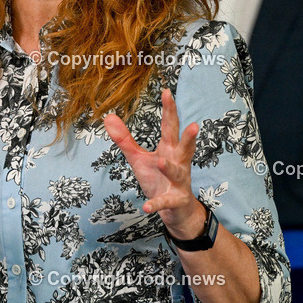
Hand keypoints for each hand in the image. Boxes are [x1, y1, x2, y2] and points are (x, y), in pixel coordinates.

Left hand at [103, 88, 205, 239]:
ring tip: (161, 162)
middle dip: (188, 137)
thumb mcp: (139, 158)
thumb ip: (125, 139)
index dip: (169, 110)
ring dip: (169, 168)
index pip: (170, 126)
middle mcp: (178, 162)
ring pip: (177, 173)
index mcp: (169, 149)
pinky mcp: (175, 200)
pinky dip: (156, 204)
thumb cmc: (157, 178)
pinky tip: (146, 207)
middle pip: (183, 147)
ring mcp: (179, 182)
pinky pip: (165, 202)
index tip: (167, 92)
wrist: (174, 210)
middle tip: (194, 125)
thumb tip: (108, 117)